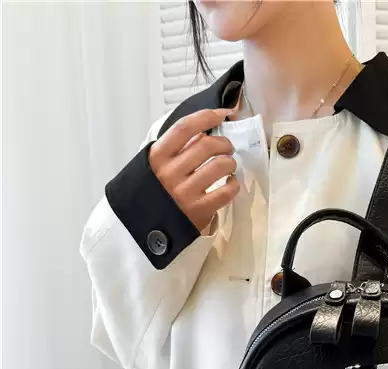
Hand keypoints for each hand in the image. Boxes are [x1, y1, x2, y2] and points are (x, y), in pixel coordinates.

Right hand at [149, 108, 238, 232]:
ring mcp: (185, 192)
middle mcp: (170, 172)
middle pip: (207, 145)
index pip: (185, 127)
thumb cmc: (153, 191)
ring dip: (230, 162)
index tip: (223, 113)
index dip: (207, 116)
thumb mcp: (153, 164)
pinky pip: (226, 192)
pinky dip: (233, 185)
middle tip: (227, 147)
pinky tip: (230, 183)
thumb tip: (204, 129)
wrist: (144, 227)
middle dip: (224, 143)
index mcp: (157, 155)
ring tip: (229, 165)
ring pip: (220, 166)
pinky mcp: (199, 211)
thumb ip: (173, 147)